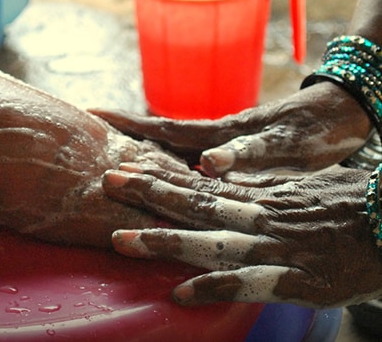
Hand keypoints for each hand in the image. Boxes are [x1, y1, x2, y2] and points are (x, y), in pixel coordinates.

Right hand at [90, 82, 371, 176]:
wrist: (340, 118)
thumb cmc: (314, 130)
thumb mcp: (283, 143)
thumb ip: (247, 154)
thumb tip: (207, 164)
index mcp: (218, 136)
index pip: (163, 129)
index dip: (128, 124)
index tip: (94, 115)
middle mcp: (212, 141)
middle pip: (158, 140)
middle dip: (123, 138)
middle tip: (87, 140)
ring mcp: (220, 150)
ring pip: (173, 154)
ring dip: (143, 157)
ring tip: (112, 164)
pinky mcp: (233, 161)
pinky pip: (192, 167)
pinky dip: (172, 171)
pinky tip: (164, 183)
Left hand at [102, 162, 381, 307]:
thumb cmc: (352, 207)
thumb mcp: (300, 190)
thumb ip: (261, 191)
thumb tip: (225, 186)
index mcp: (261, 196)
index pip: (201, 184)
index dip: (161, 177)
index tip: (126, 166)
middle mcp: (259, 217)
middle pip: (195, 202)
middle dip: (148, 192)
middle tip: (107, 180)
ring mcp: (274, 248)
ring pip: (209, 241)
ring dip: (163, 241)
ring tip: (120, 240)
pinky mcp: (296, 281)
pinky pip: (246, 285)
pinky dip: (212, 289)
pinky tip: (178, 294)